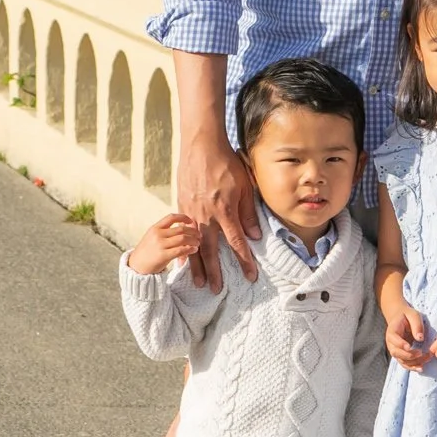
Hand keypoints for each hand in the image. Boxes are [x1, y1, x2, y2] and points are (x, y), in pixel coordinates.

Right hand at [126, 213, 200, 275]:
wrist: (136, 267)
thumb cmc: (146, 252)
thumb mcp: (152, 237)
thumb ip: (164, 232)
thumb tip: (183, 227)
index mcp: (155, 228)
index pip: (171, 217)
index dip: (184, 217)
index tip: (191, 221)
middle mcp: (158, 234)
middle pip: (181, 229)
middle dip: (193, 231)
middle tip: (199, 235)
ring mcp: (160, 245)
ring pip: (183, 238)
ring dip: (193, 240)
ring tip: (197, 243)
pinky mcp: (163, 256)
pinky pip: (181, 250)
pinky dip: (190, 249)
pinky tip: (194, 250)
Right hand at [177, 132, 259, 290]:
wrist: (201, 146)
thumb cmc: (226, 163)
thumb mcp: (244, 186)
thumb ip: (248, 212)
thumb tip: (255, 236)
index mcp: (225, 211)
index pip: (237, 242)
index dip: (244, 261)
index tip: (250, 276)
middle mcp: (206, 215)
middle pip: (211, 250)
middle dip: (214, 272)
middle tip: (216, 290)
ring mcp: (191, 212)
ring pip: (193, 244)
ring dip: (196, 265)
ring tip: (197, 282)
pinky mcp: (182, 206)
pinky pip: (182, 233)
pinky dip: (182, 248)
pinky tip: (181, 259)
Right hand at [386, 304, 427, 370]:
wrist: (400, 318)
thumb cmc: (407, 315)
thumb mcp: (413, 315)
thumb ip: (416, 325)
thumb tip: (420, 338)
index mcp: (392, 331)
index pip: (394, 340)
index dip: (401, 344)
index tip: (410, 347)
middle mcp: (391, 343)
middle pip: (396, 353)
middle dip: (409, 355)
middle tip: (421, 353)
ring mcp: (395, 350)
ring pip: (402, 361)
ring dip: (414, 362)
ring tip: (427, 359)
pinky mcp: (401, 355)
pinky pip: (405, 364)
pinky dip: (412, 367)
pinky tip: (421, 368)